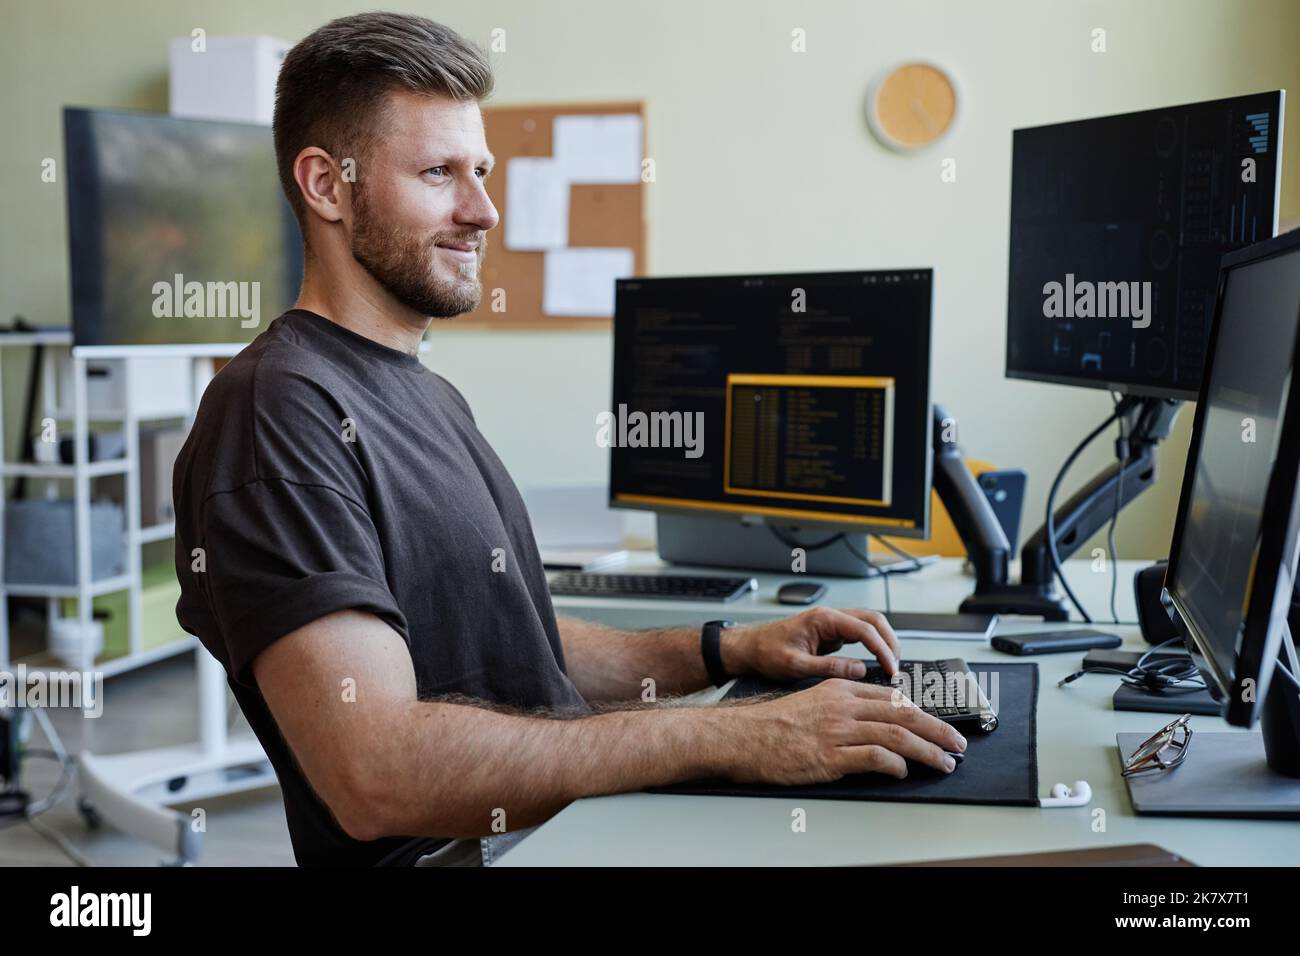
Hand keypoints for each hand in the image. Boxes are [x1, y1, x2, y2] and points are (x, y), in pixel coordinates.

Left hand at [722, 606, 899, 681]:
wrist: (749, 648)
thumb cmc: (766, 652)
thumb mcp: (795, 665)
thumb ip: (828, 667)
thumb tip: (859, 670)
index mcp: (823, 619)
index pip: (864, 629)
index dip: (882, 649)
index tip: (891, 669)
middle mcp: (830, 617)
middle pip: (874, 621)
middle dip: (890, 642)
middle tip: (896, 668)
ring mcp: (832, 624)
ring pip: (869, 625)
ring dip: (884, 642)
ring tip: (891, 666)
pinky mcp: (831, 634)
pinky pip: (860, 634)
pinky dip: (873, 645)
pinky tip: (877, 662)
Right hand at [725, 678, 966, 783]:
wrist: (741, 737)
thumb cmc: (773, 725)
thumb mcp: (813, 702)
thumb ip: (844, 707)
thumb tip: (875, 723)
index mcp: (840, 689)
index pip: (893, 697)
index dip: (922, 713)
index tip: (938, 725)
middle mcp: (843, 706)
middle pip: (904, 714)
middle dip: (937, 730)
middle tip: (957, 743)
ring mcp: (838, 731)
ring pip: (897, 736)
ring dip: (927, 751)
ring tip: (943, 763)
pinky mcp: (830, 757)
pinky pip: (874, 757)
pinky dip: (895, 765)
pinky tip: (903, 772)